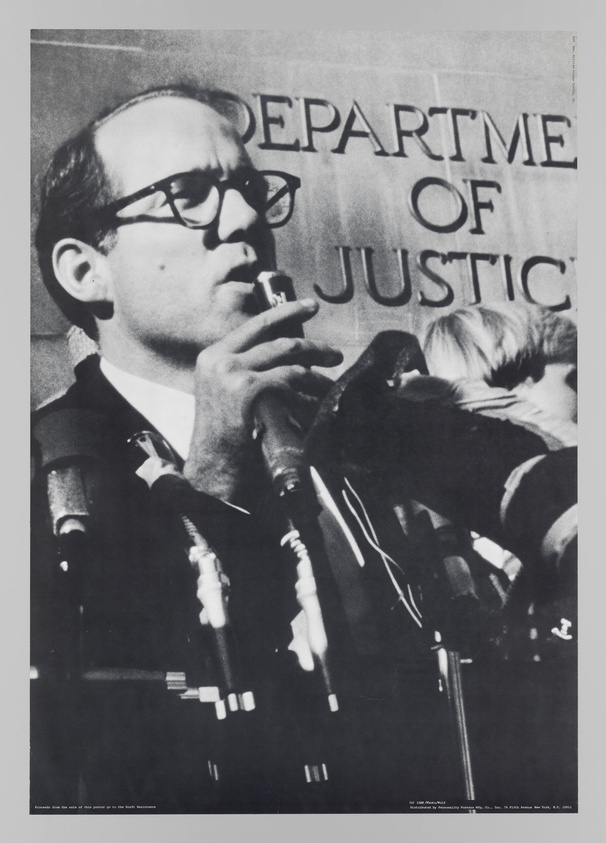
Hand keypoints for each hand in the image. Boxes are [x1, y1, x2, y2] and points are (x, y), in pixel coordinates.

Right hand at [183, 298, 342, 500]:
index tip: (309, 307)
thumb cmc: (223, 436)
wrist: (213, 468)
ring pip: (290, 360)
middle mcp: (222, 360)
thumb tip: (285, 356)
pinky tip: (319, 400)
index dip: (287, 312)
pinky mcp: (249, 390)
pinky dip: (309, 391)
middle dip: (314, 345)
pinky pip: (291, 382)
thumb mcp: (222, 392)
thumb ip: (245, 369)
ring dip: (317, 372)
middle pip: (278, 340)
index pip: (255, 325)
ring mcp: (234, 374)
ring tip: (331, 381)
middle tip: (334, 352)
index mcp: (214, 356)